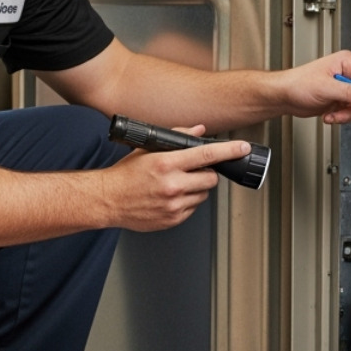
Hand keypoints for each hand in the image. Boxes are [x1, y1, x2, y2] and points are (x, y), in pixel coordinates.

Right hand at [103, 126, 245, 231]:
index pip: (207, 155)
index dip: (229, 151)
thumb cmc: (125, 175)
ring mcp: (173, 205)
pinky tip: (171, 196)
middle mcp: (172, 185)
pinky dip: (187, 202)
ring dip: (197, 188)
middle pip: (211, 178)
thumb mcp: (148, 150)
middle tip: (194, 170)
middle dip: (207, 173)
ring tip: (177, 184)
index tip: (242, 148)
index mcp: (166, 164)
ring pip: (203, 194)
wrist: (108, 200)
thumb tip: (199, 131)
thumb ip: (177, 139)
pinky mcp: (173, 219)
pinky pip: (192, 209)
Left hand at [274, 50, 350, 124]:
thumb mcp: (326, 87)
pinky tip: (329, 115)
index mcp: (346, 63)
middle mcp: (347, 74)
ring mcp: (344, 88)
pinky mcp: (339, 99)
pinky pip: (350, 111)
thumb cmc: (297, 83)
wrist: (284, 96)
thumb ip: (350, 92)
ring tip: (334, 115)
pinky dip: (341, 117)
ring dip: (348, 114)